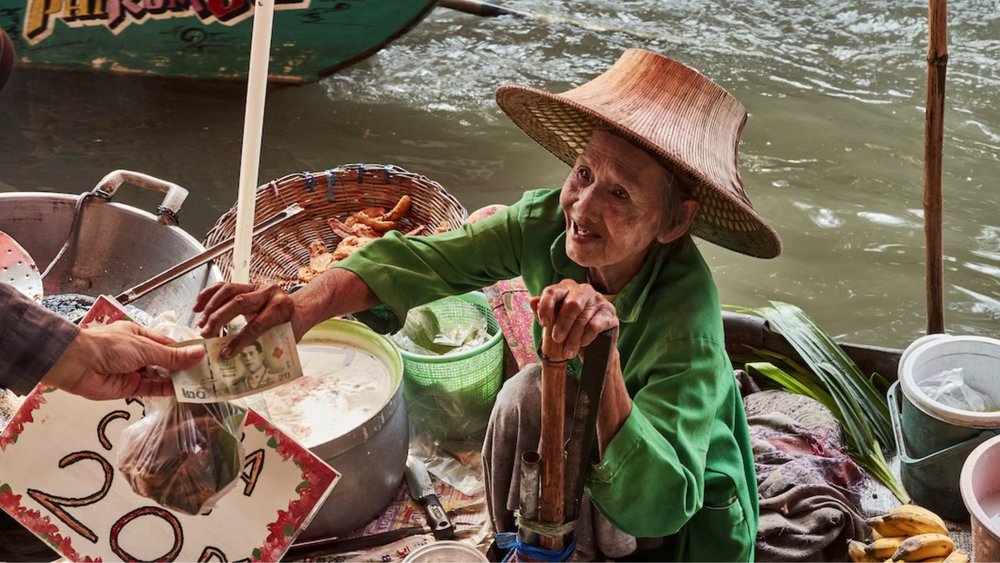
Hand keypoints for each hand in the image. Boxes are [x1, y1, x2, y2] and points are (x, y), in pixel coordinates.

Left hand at [42, 322, 205, 399]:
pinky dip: (167, 390)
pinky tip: (182, 391)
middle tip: (206, 372)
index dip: (186, 351)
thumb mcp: (144, 347)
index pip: (169, 344)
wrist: (75, 364)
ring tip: (199, 383)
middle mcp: (139, 353)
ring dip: (178, 379)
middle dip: (184, 366)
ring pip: (161, 376)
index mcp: (141, 336)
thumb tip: (198, 354)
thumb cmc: (108, 346)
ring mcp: (135, 372)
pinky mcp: (130, 389)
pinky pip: (152, 389)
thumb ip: (171, 356)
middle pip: (167, 361)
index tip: (204, 357)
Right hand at [193, 282, 295, 358]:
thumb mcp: (284, 338)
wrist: (298, 309)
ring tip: (201, 324)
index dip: (239, 340)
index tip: (225, 352)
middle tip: (206, 335)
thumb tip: (241, 365)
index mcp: (281, 307)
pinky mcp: (246, 285)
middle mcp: (268, 293)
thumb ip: (264, 348)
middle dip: (219, 319)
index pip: (257, 324)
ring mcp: (256, 286)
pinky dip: (208, 294)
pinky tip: (198, 307)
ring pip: (228, 290)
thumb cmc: (291, 325)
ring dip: (211, 307)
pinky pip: (224, 286)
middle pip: (239, 302)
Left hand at [531, 279, 617, 359]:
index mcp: (566, 288)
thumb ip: (542, 311)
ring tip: (568, 352)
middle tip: (557, 339)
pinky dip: (586, 337)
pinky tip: (583, 344)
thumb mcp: (553, 322)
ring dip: (574, 338)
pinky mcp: (610, 313)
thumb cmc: (569, 330)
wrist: (593, 346)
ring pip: (583, 318)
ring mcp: (599, 300)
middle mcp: (583, 290)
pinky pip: (595, 325)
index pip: (553, 291)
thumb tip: (532, 301)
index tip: (544, 323)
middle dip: (562, 324)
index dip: (546, 307)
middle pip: (572, 304)